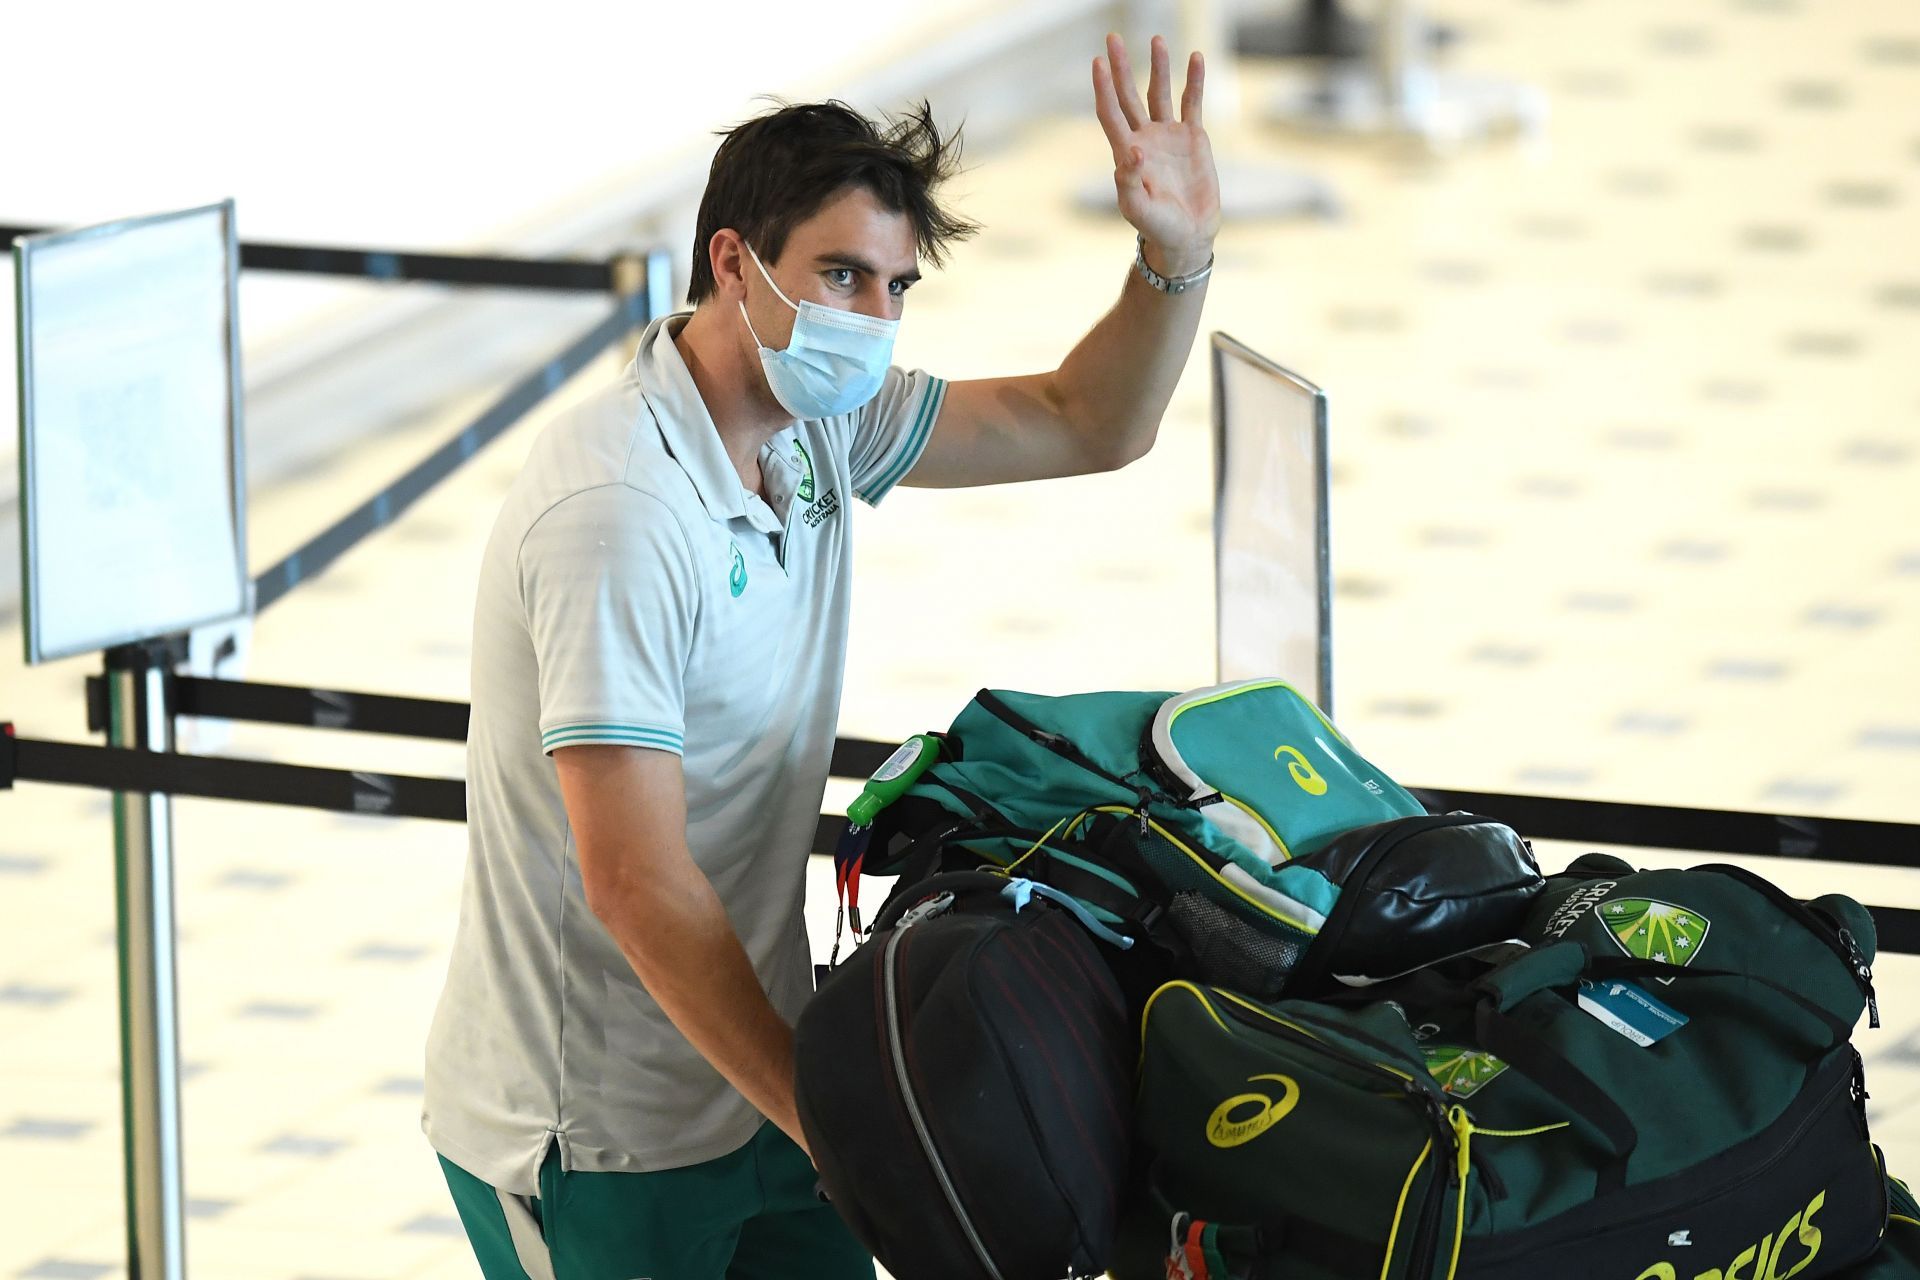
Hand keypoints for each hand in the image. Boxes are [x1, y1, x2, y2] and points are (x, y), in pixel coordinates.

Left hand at [1092, 33, 1220, 276]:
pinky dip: (1194, 81)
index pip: (1110, 112)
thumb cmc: (1158, 227)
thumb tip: (1132, 151)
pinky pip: (1192, 103)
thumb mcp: (1138, 210)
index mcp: (1126, 152)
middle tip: (1113, 38)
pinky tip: (1195, 57)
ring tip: (1157, 39)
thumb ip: (1130, 183)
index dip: (1103, 88)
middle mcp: (1144, 137)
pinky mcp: (1193, 138)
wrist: (1187, 236)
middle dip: (1121, 67)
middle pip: (1129, 95)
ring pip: (1160, 93)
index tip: (1098, 62)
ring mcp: (1168, 136)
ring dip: (1158, 67)